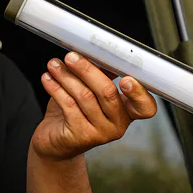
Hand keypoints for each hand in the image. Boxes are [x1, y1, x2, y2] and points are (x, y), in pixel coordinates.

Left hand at [32, 51, 156, 160]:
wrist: (55, 141)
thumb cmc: (75, 112)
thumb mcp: (91, 91)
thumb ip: (100, 74)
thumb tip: (97, 50)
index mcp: (127, 112)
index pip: (145, 107)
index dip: (139, 93)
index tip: (125, 78)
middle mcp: (118, 125)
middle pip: (107, 92)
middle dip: (87, 70)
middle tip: (71, 56)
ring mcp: (100, 133)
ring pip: (84, 96)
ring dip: (66, 76)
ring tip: (54, 64)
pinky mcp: (80, 136)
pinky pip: (68, 105)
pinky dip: (55, 88)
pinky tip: (47, 78)